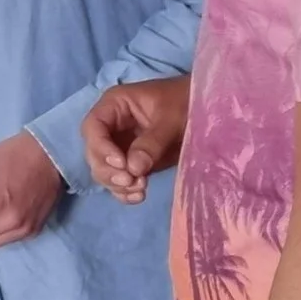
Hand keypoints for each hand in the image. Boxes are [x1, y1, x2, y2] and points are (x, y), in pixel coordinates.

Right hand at [82, 76, 190, 204]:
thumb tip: (132, 169)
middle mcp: (111, 126)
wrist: (207, 111)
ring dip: (117, 184)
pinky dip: (124, 192)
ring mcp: (120, 146)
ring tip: (141, 188)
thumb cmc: (187, 102)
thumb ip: (152, 142)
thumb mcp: (171, 119)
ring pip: (103, 170)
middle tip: (133, 181)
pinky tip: (139, 196)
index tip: (122, 165)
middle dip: (109, 171)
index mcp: (115, 105)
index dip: (101, 148)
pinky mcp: (131, 163)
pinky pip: (118, 181)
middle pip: (94, 152)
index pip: (93, 127)